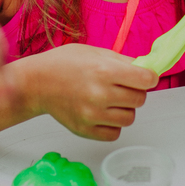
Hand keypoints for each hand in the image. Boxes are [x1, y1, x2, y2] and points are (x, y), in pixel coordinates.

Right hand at [10, 43, 158, 140]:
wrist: (36, 83)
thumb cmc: (63, 64)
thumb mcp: (95, 52)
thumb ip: (123, 61)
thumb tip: (148, 70)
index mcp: (104, 71)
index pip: (146, 80)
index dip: (149, 78)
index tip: (144, 77)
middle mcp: (100, 94)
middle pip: (140, 100)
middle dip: (135, 92)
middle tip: (121, 86)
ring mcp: (92, 115)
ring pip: (130, 118)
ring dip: (124, 109)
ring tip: (109, 100)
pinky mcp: (85, 130)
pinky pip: (115, 133)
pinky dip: (112, 124)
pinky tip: (102, 112)